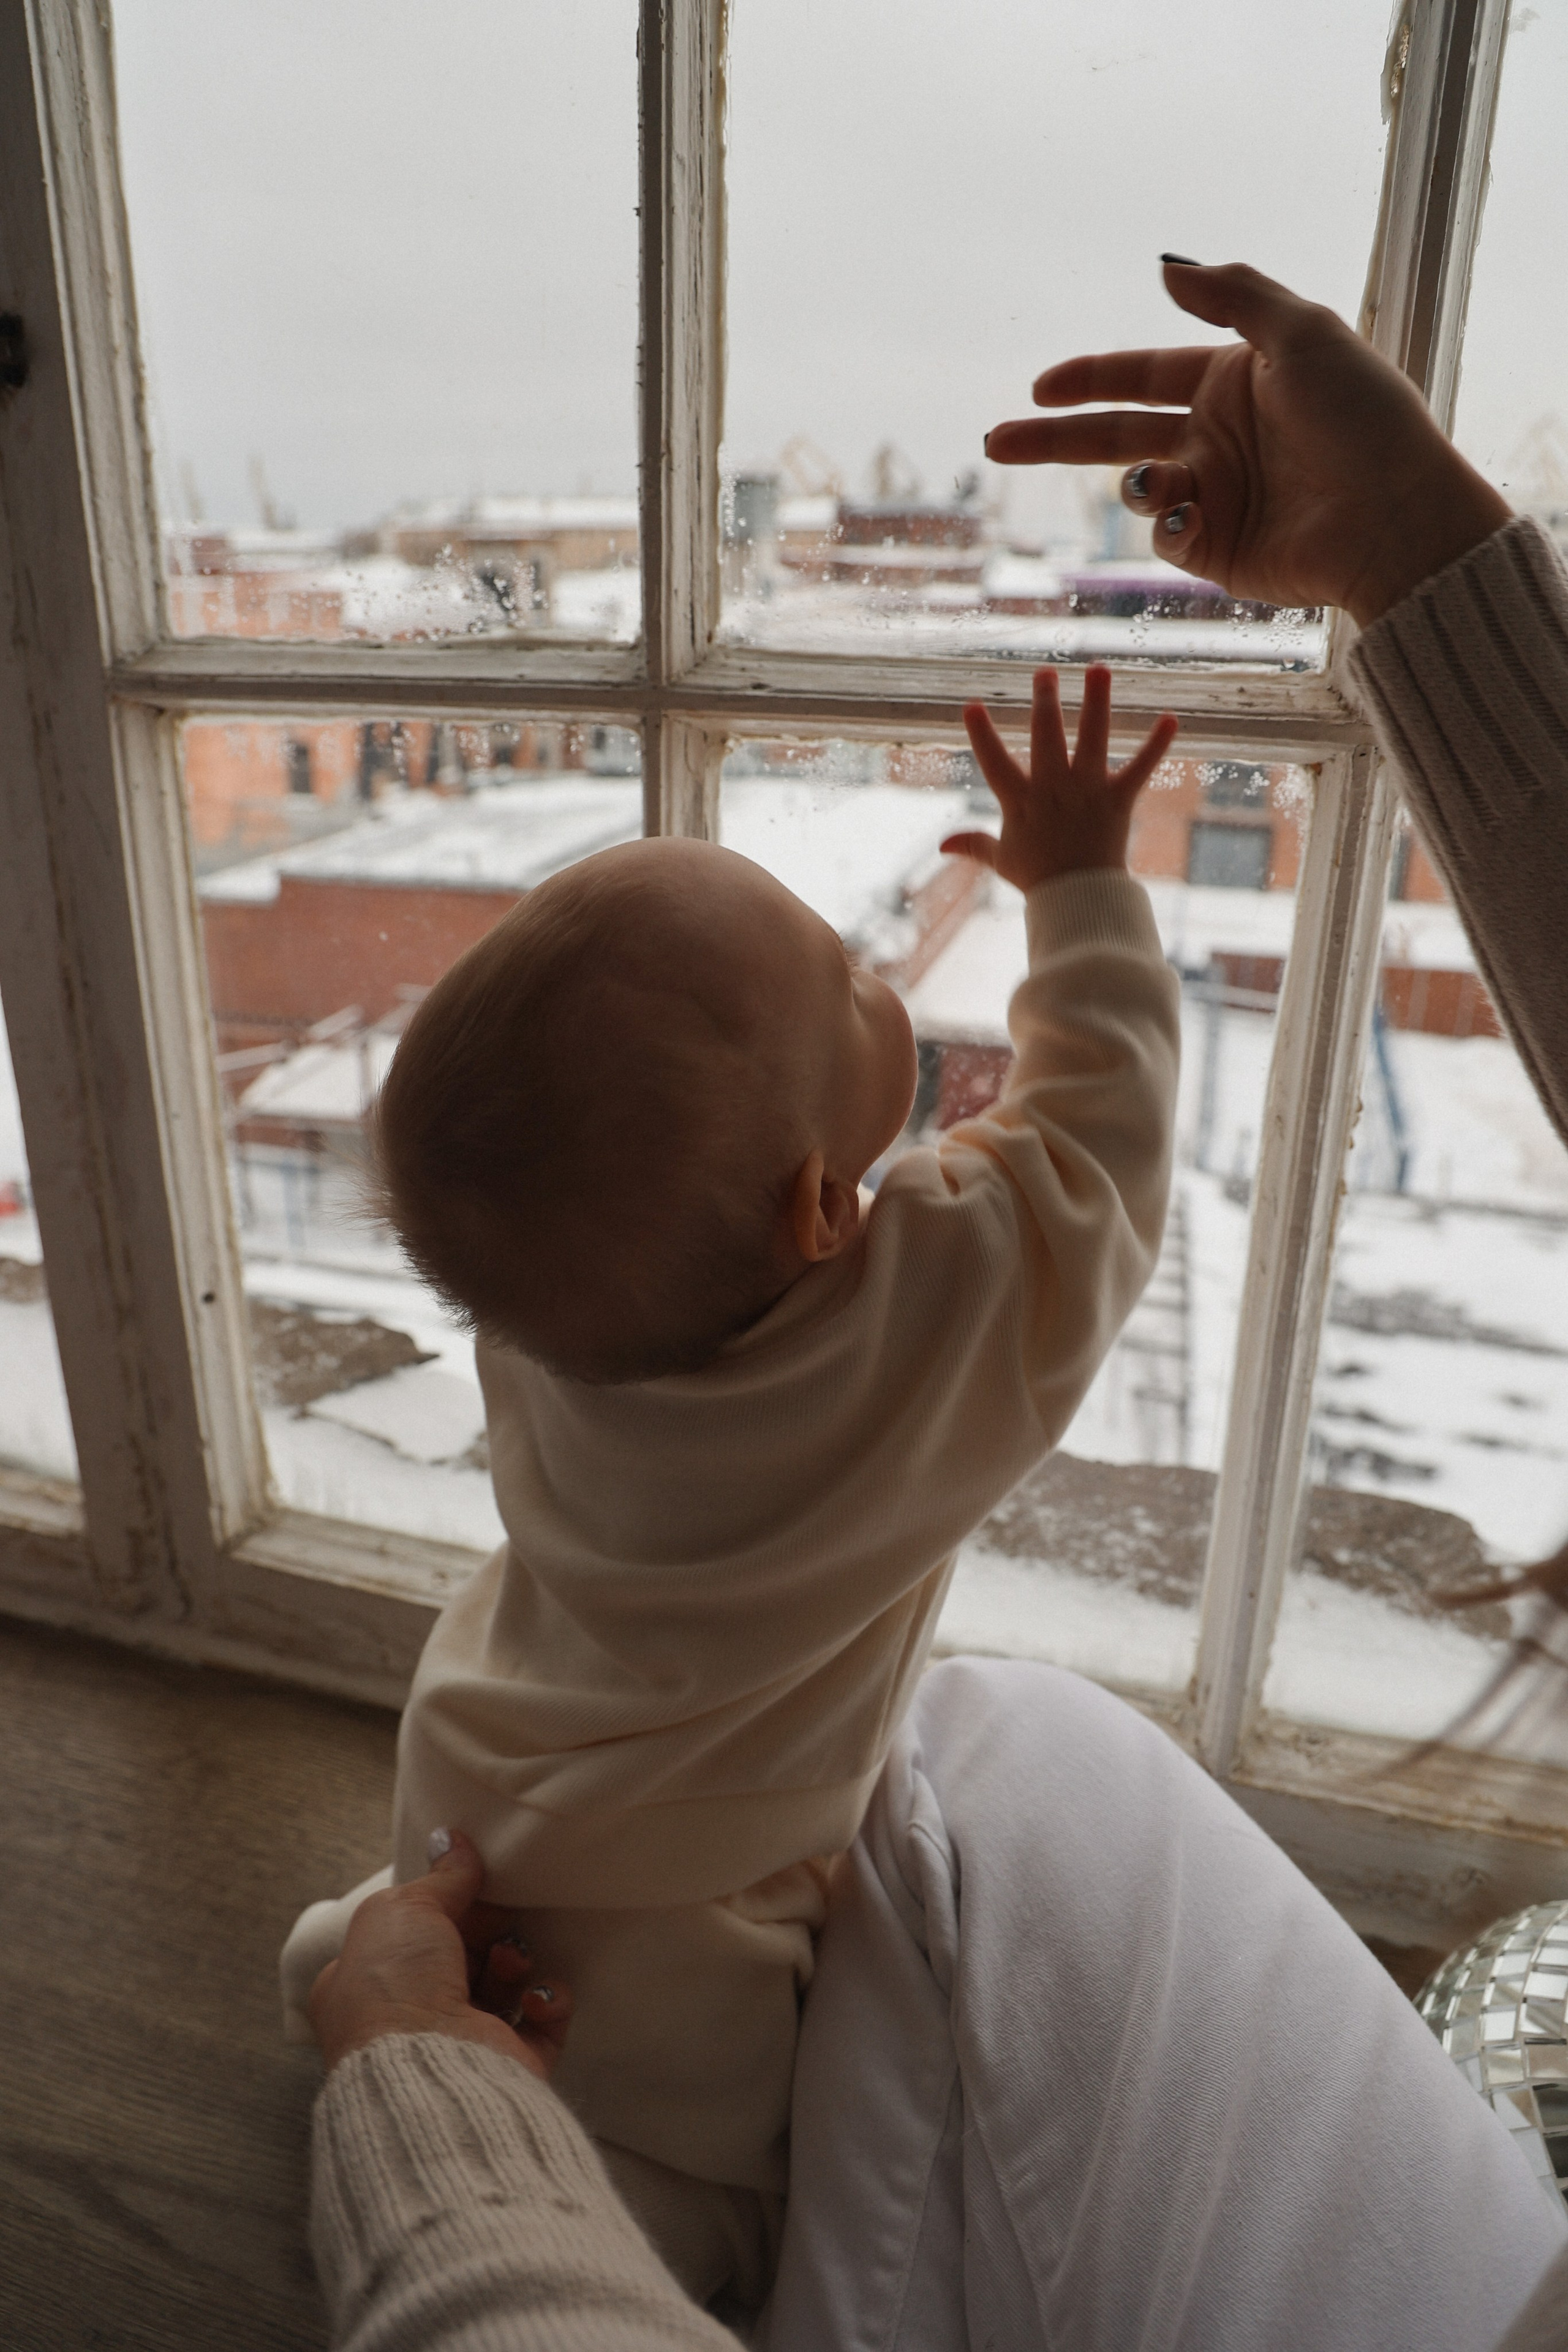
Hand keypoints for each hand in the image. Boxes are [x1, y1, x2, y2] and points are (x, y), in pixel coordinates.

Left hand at [308, 1828, 571, 2077]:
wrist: (428, 2067)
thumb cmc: (394, 1988)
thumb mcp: (404, 1909)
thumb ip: (439, 1878)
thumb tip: (454, 1842)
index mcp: (367, 1987)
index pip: (414, 1936)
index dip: (447, 1907)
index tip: (473, 1883)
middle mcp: (410, 2020)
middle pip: (463, 1956)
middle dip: (487, 1933)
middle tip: (500, 1921)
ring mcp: (460, 2045)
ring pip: (504, 1985)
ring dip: (516, 1962)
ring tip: (512, 1960)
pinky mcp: (509, 2065)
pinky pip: (542, 2022)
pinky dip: (547, 2000)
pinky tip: (535, 1996)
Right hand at [945, 665, 1176, 890]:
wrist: (1079, 901)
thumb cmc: (1038, 880)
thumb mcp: (1001, 860)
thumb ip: (974, 844)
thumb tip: (942, 845)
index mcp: (1020, 800)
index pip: (994, 762)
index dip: (982, 734)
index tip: (973, 705)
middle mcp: (1052, 787)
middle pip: (1046, 735)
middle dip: (1045, 701)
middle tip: (1045, 673)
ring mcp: (1087, 790)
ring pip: (1092, 738)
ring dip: (1096, 701)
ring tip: (1099, 669)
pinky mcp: (1117, 799)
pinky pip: (1140, 768)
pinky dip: (1157, 744)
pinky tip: (1171, 719)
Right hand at [984, 261, 1510, 627]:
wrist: (1395, 516)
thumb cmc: (1361, 418)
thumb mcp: (1300, 331)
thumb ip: (1229, 294)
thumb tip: (1164, 265)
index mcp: (1231, 383)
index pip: (1139, 376)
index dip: (1087, 380)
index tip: (1038, 388)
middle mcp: (1216, 440)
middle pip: (1113, 437)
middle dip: (1053, 441)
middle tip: (996, 443)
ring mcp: (1215, 499)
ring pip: (1138, 489)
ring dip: (1138, 482)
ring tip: (1161, 480)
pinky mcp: (1218, 553)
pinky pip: (1166, 537)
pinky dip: (1172, 523)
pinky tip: (1198, 514)